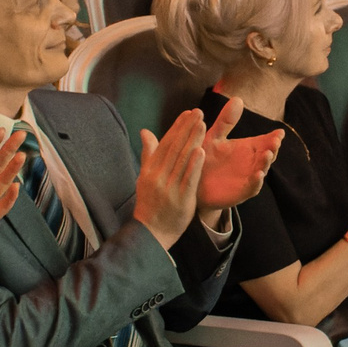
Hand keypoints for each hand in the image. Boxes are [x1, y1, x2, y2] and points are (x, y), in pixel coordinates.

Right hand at [133, 107, 208, 248]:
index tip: (187, 113)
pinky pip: (188, 179)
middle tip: (199, 113)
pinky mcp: (180, 200)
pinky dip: (194, 165)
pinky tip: (201, 151)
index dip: (177, 127)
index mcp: (149, 170)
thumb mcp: (145, 178)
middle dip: (187, 129)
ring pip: (182, 161)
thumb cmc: (150, 204)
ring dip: (192, 141)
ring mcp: (169, 188)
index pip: (164, 144)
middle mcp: (157, 177)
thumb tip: (145, 131)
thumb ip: (149, 154)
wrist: (151, 234)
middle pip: (174, 148)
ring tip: (202, 124)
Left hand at [195, 98, 281, 214]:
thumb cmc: (204, 158)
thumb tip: (238, 99)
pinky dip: (256, 182)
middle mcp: (251, 163)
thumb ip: (226, 121)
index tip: (280, 132)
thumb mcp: (214, 136)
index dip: (274, 137)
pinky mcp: (239, 192)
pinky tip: (258, 175)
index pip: (265, 141)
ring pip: (262, 170)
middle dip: (273, 148)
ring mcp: (247, 178)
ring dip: (266, 163)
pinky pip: (251, 188)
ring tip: (268, 154)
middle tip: (275, 141)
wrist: (191, 182)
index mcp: (247, 148)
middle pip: (268, 154)